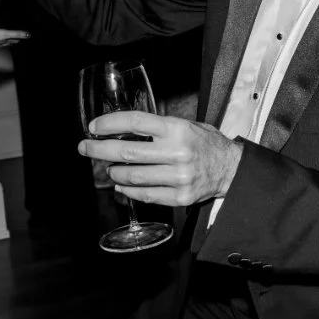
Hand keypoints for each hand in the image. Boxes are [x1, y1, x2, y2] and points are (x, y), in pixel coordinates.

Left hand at [78, 111, 243, 206]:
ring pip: (133, 176)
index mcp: (178, 129)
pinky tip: (122, 185)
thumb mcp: (188, 125)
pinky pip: (145, 195)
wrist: (232, 169)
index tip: (94, 127)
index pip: (136, 122)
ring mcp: (178, 177)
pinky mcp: (180, 196)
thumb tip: (122, 129)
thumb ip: (159, 127)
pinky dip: (129, 190)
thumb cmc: (207, 144)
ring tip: (109, 169)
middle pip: (127, 151)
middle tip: (85, 148)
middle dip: (99, 150)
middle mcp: (177, 152)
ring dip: (114, 173)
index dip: (110, 123)